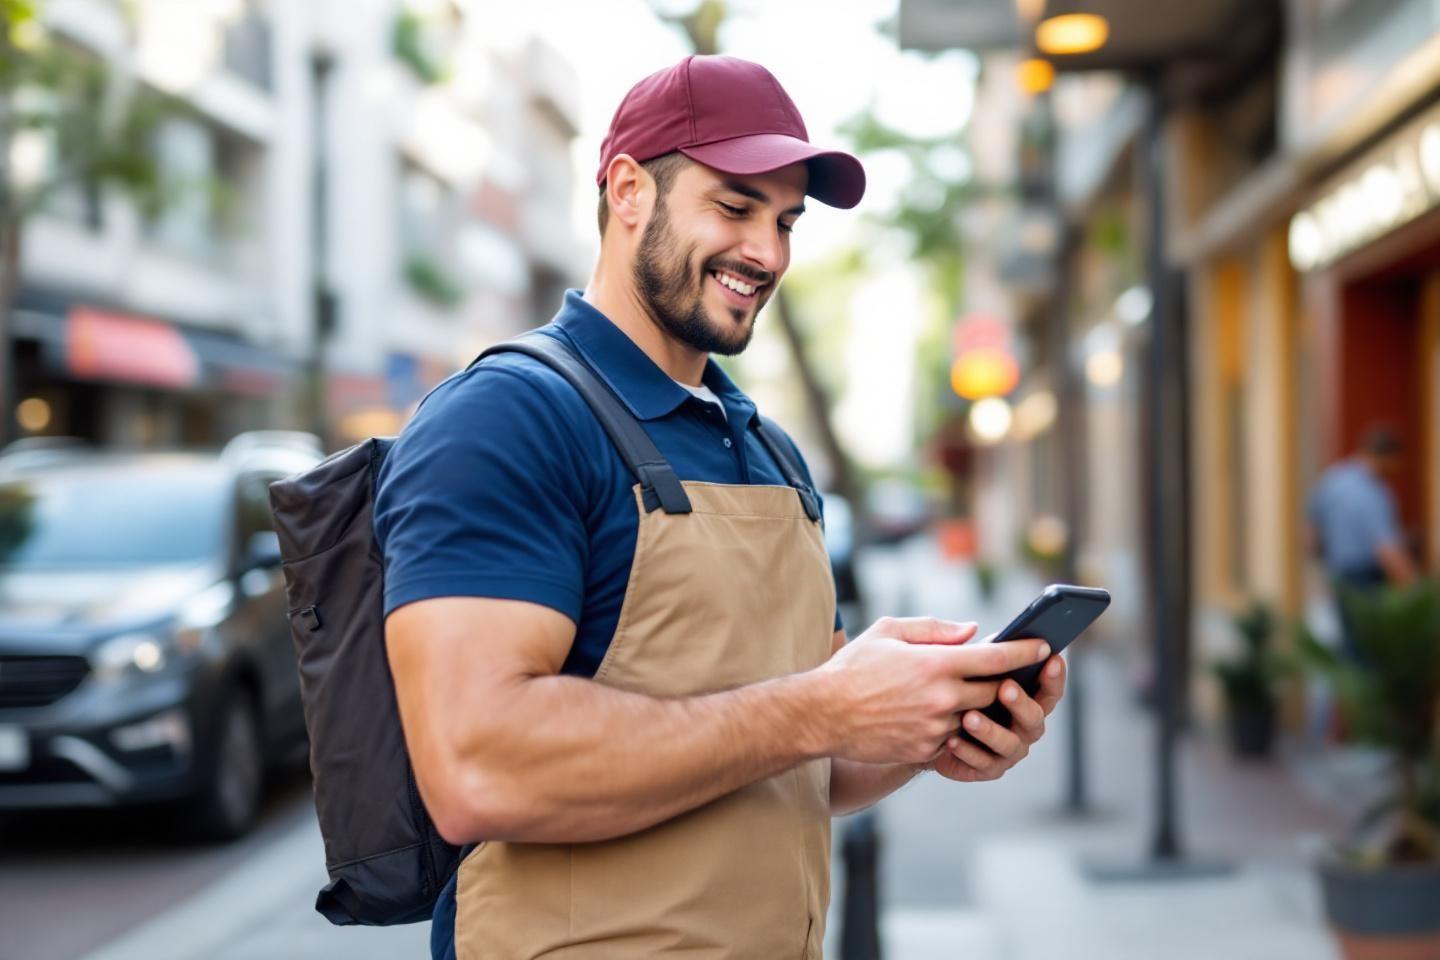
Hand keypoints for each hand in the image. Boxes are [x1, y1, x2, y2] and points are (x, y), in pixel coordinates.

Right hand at [815, 616, 1050, 765]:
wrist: (821, 715)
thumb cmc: (853, 668)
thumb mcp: (888, 632)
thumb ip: (935, 628)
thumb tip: (973, 632)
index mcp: (935, 663)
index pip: (995, 657)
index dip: (1024, 651)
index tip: (1043, 645)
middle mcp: (941, 697)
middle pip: (995, 692)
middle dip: (1005, 683)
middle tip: (1012, 674)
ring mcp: (935, 727)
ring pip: (976, 717)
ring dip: (979, 707)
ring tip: (973, 695)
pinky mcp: (925, 749)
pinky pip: (954, 737)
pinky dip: (955, 726)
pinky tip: (940, 716)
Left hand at [928, 654, 1066, 781]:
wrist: (922, 725)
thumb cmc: (949, 688)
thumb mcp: (961, 664)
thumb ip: (978, 651)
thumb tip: (980, 631)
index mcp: (1025, 698)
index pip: (1048, 689)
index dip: (1054, 676)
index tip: (1052, 658)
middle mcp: (1023, 727)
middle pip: (1035, 717)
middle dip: (1022, 702)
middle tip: (1006, 687)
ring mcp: (1007, 751)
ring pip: (1009, 744)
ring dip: (991, 730)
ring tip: (969, 717)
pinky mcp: (985, 769)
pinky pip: (982, 764)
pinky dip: (968, 752)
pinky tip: (952, 741)